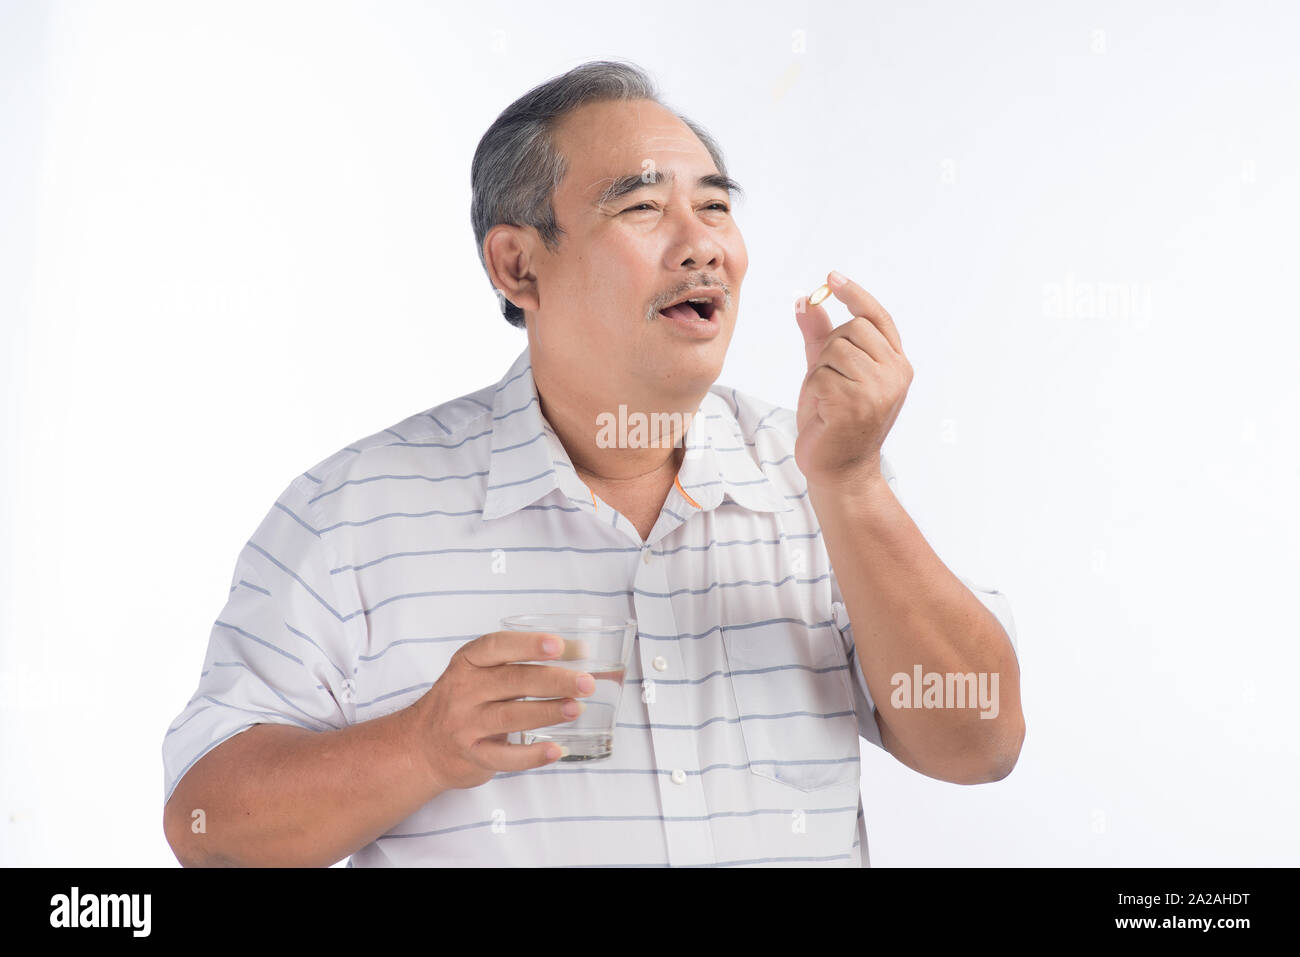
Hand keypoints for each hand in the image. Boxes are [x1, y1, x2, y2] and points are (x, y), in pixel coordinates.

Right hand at [407, 631, 594, 790]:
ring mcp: (465, 724)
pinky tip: (556, 750)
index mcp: (468, 663)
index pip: (496, 647)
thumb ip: (523, 662)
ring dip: (547, 712)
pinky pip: (504, 757)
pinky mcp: (471, 755)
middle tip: (586, 682)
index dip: (528, 645)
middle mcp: (463, 690)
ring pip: (510, 717)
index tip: (558, 645)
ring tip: (577, 708)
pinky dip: (532, 755)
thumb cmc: (465, 701)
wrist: (421, 745)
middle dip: (553, 680)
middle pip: (512, 681)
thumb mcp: (482, 673)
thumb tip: (580, 652)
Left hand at [793, 271, 911, 491]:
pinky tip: (825, 412)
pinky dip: (814, 391)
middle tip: (830, 382)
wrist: (839, 471)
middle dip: (830, 350)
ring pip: (835, 349)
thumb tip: (807, 300)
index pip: (878, 318)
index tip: (832, 276)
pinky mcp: (857, 403)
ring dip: (820, 372)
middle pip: (852, 329)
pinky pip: (821, 375)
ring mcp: (880, 389)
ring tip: (829, 400)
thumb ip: (820, 337)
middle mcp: (896, 374)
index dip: (856, 295)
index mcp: (897, 364)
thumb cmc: (834, 422)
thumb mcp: (828, 373)